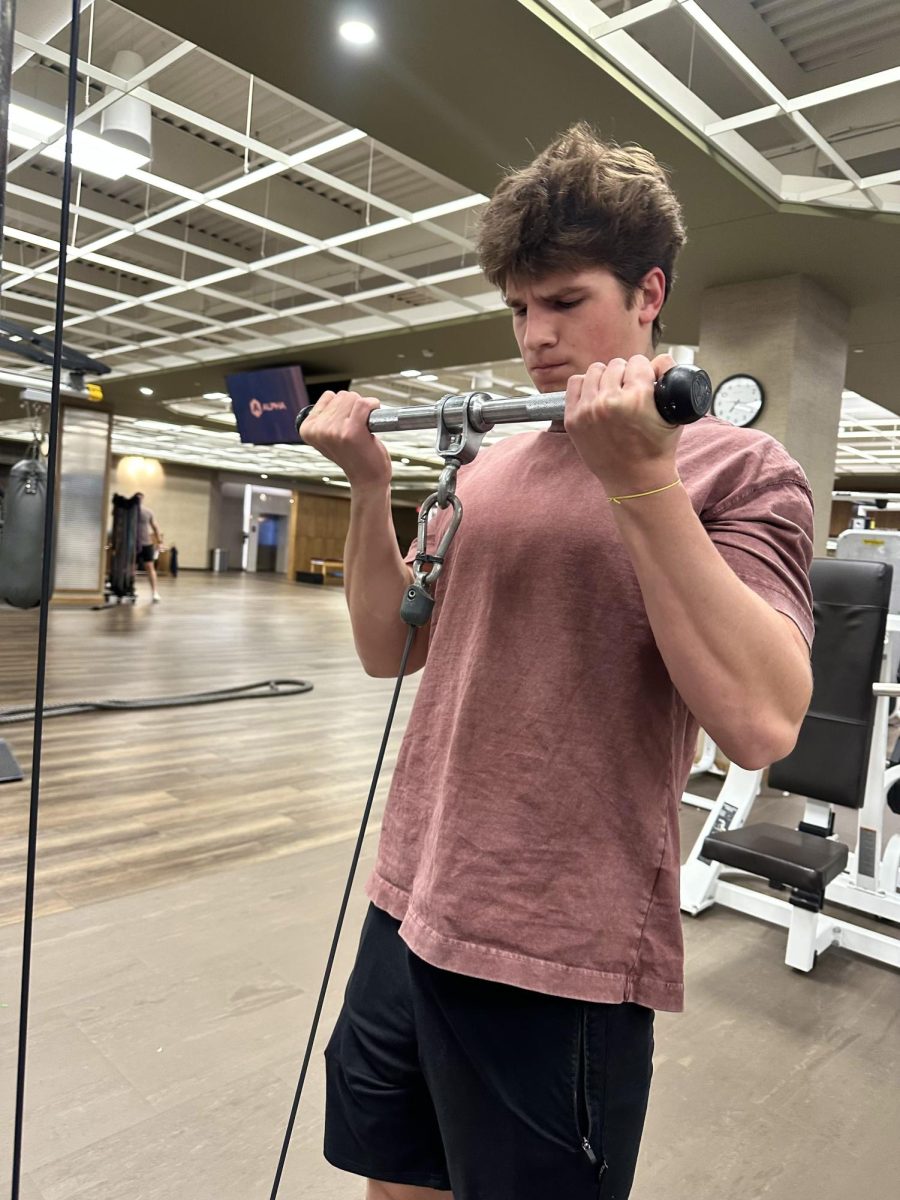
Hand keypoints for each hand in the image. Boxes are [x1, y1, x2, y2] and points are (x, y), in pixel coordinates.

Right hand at [299, 390, 392, 489]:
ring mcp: (334, 431)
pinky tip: (371, 422)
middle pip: (342, 395)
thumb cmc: (354, 456)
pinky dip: (373, 407)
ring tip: (362, 430)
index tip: (344, 426)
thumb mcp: (329, 437)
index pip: (328, 396)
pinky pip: (364, 403)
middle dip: (353, 408)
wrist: (368, 478)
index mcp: (307, 429)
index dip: (342, 408)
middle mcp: (318, 430)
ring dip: (363, 410)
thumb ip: (326, 417)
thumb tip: (332, 396)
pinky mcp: (351, 432)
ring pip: (353, 398)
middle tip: (356, 430)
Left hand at [564, 354, 681, 495]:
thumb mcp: (674, 413)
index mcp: (637, 397)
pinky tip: (595, 397)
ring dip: (605, 378)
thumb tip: (659, 360)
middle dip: (625, 375)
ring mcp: (588, 410)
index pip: (638, 361)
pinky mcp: (573, 419)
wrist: (635, 480)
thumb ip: (669, 378)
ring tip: (612, 393)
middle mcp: (609, 402)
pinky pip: (575, 383)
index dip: (644, 371)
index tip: (644, 382)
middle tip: (629, 392)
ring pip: (596, 370)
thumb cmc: (656, 449)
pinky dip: (586, 386)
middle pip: (617, 364)